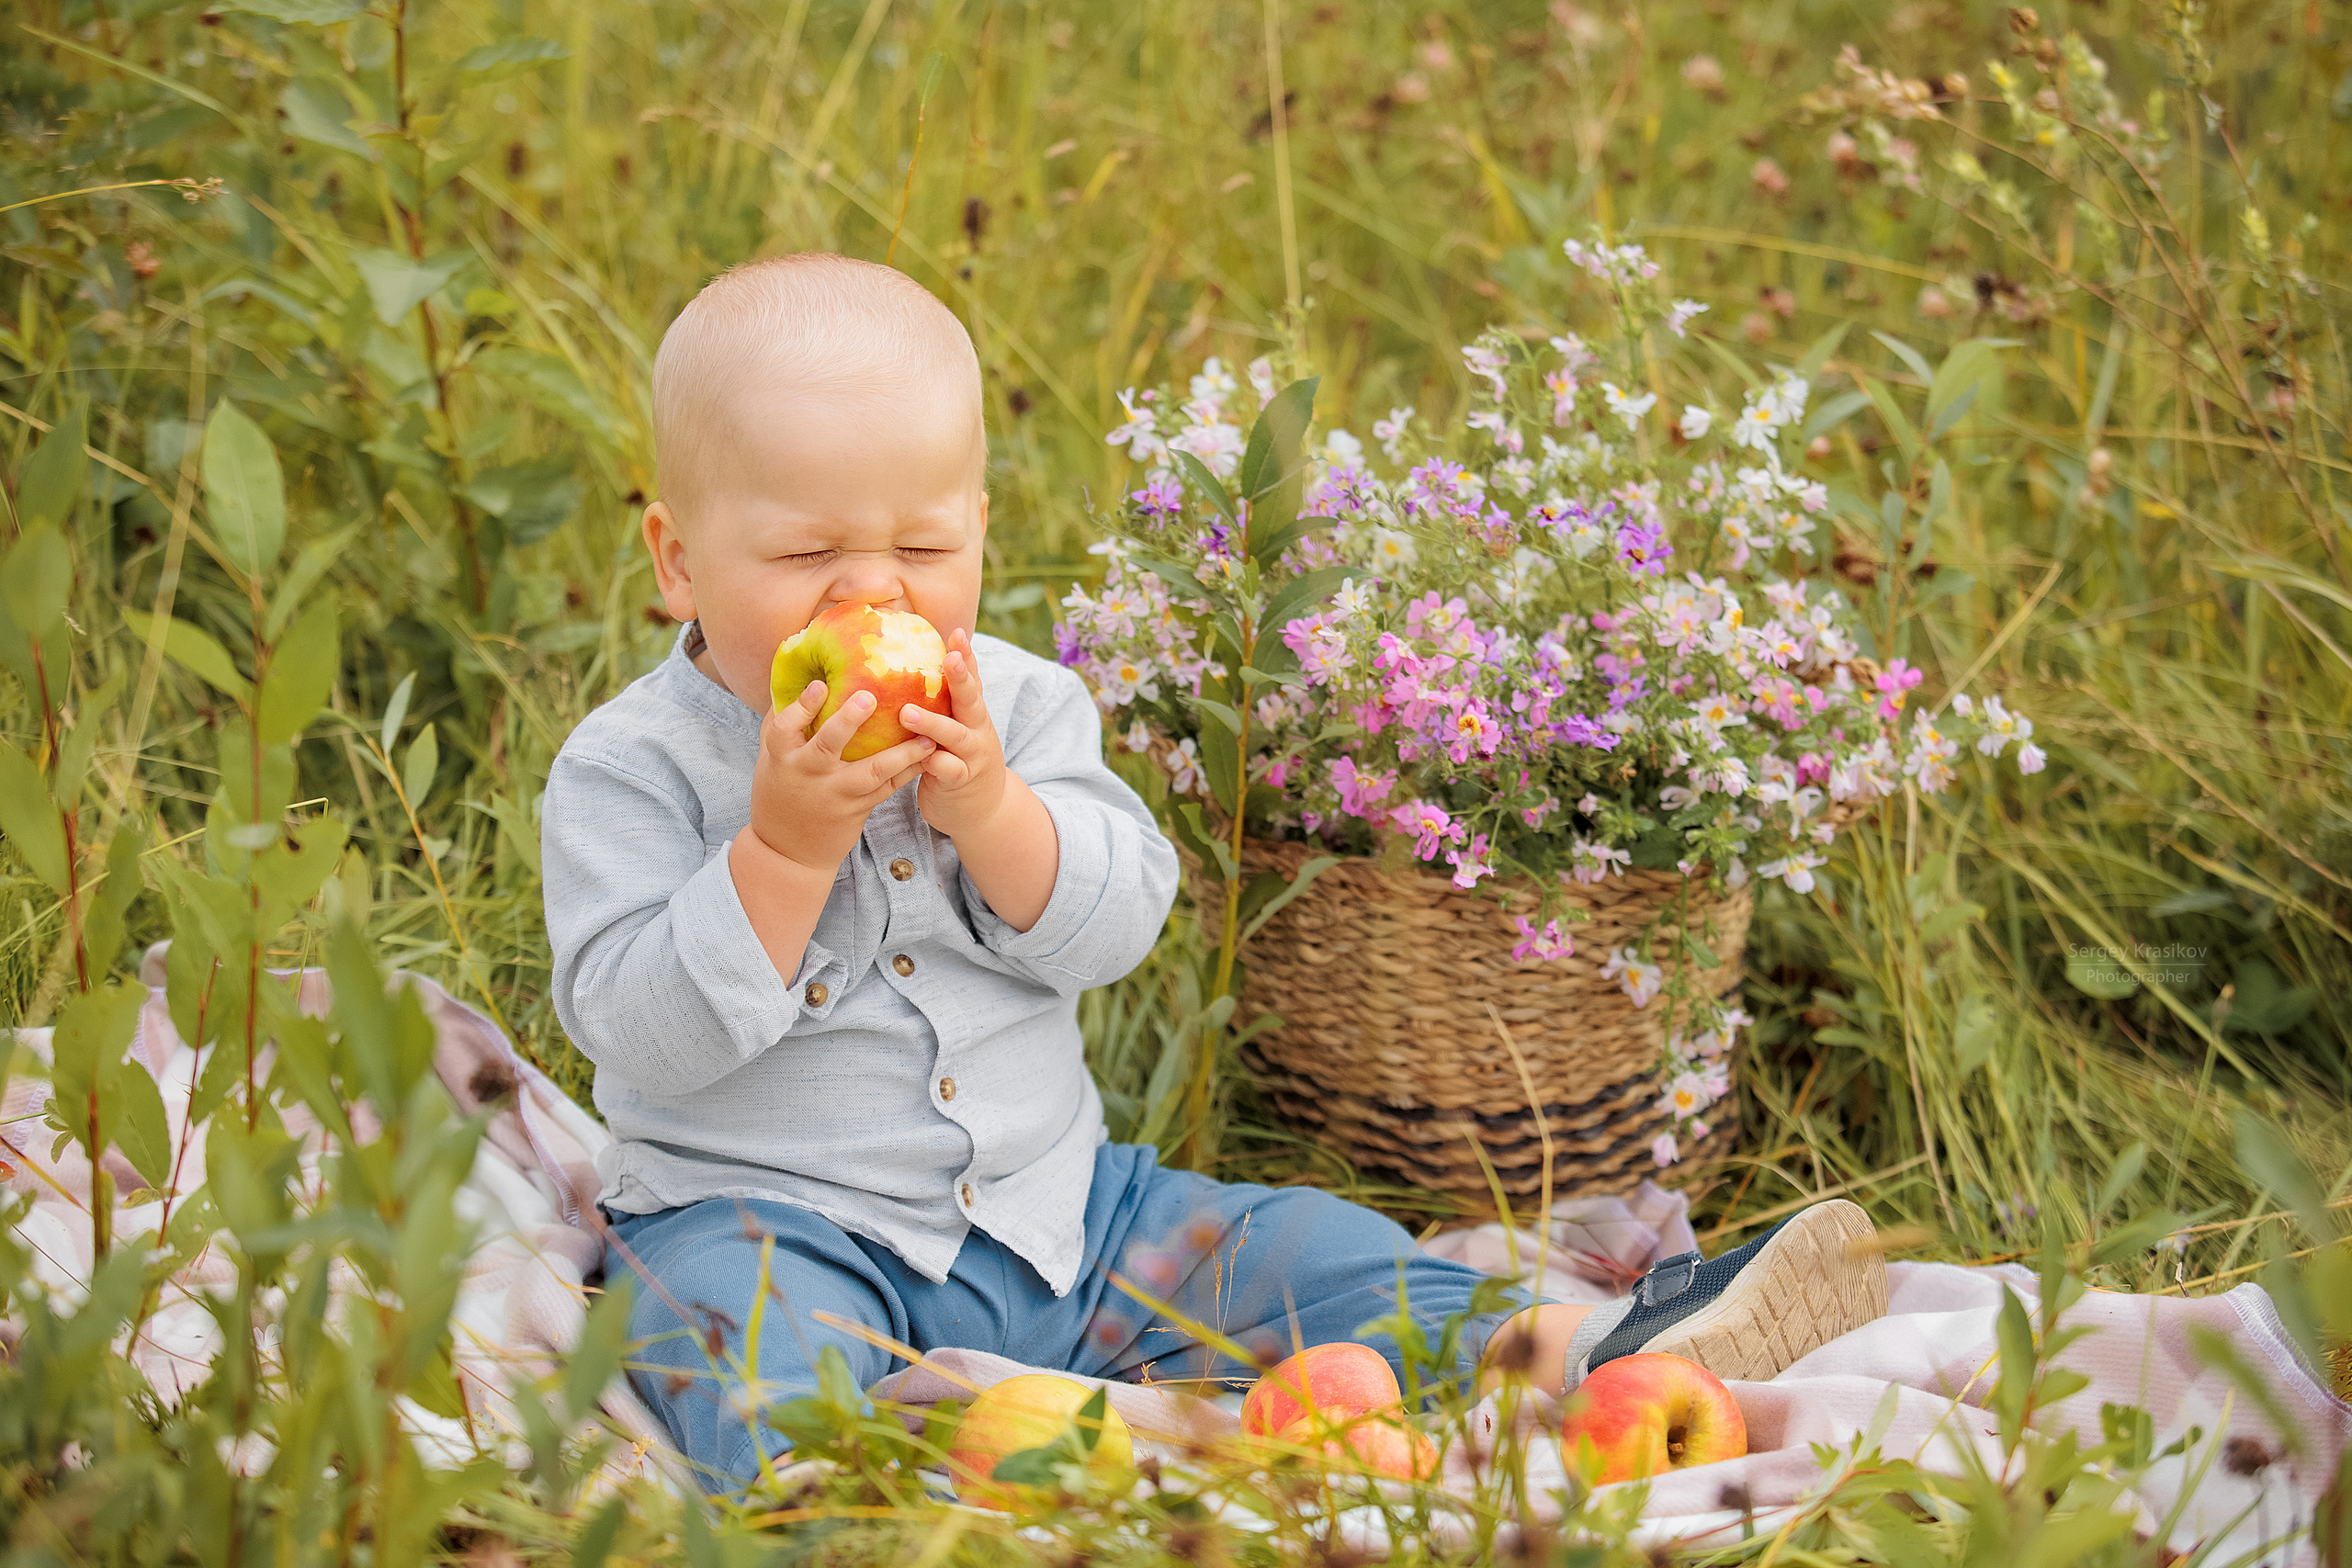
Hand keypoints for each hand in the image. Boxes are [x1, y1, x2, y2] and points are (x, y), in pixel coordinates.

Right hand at [749, 679, 935, 875]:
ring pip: (872, 771)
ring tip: (927, 734)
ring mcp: (836, 793)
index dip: (802, 707)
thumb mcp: (770, 760)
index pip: (786, 728)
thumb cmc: (779, 793)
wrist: (788, 852)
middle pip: (828, 744)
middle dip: (848, 721)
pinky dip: (908, 769)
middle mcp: (809, 774)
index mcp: (783, 757)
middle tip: (870, 698)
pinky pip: (888, 787)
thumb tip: (793, 676)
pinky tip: (928, 753)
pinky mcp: (858, 808)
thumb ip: (781, 723)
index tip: (820, 685)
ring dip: (902, 752)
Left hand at [902, 629, 1011, 840]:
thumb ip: (942, 704)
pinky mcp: (961, 781)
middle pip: (971, 699)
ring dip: (933, 723)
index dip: (965, 656)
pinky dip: (935, 764)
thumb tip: (910, 665)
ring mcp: (972, 755)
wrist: (984, 810)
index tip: (955, 633)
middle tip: (949, 658)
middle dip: (961, 677)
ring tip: (907, 712)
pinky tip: (921, 758)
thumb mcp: (955, 727)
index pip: (971, 679)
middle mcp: (977, 729)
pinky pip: (948, 770)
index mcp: (972, 713)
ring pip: (956, 735)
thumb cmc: (957, 759)